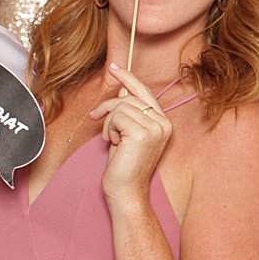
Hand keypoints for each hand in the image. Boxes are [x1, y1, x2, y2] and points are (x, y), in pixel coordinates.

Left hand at [92, 63, 171, 200]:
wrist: (126, 192)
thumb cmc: (123, 167)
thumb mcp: (126, 134)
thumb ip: (128, 112)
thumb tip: (123, 89)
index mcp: (163, 123)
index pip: (145, 92)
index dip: (129, 78)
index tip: (115, 67)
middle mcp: (163, 123)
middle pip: (129, 97)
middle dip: (108, 106)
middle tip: (96, 118)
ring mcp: (155, 128)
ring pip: (121, 106)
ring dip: (108, 122)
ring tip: (110, 139)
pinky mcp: (143, 133)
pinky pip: (117, 116)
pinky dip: (108, 128)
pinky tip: (112, 143)